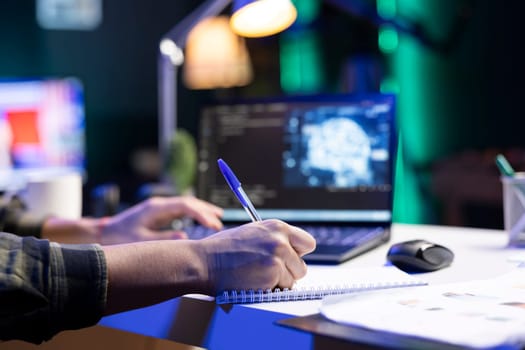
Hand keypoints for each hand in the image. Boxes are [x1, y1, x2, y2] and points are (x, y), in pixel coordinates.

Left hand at [99, 196, 222, 243]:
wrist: (102, 232)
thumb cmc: (119, 238)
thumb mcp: (141, 241)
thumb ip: (164, 239)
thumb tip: (186, 239)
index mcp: (156, 208)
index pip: (185, 206)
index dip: (201, 214)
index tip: (213, 224)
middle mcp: (159, 204)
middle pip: (188, 202)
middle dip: (205, 210)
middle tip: (220, 221)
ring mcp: (158, 207)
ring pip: (185, 204)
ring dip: (200, 210)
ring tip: (216, 218)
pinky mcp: (157, 212)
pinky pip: (180, 209)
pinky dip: (193, 213)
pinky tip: (200, 220)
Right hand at [198, 219, 315, 292]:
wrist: (205, 262)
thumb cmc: (223, 250)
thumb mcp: (253, 233)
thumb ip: (274, 239)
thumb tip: (291, 250)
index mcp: (277, 227)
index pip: (308, 243)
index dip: (298, 254)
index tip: (290, 259)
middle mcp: (280, 240)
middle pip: (302, 266)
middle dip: (289, 272)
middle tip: (268, 271)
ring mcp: (278, 258)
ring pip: (293, 280)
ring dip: (278, 282)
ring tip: (257, 275)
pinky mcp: (272, 275)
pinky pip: (281, 289)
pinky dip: (269, 290)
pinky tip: (253, 281)